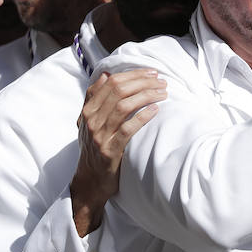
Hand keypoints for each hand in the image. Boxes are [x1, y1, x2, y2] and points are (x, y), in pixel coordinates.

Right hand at [69, 69, 166, 235]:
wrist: (91, 179)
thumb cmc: (94, 146)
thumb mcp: (89, 120)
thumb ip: (94, 98)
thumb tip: (105, 75)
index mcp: (88, 110)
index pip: (111, 82)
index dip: (133, 74)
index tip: (152, 73)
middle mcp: (91, 120)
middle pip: (119, 91)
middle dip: (143, 82)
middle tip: (162, 82)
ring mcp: (100, 136)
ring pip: (124, 106)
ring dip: (146, 96)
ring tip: (163, 93)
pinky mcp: (110, 151)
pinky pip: (128, 129)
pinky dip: (142, 117)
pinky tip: (155, 110)